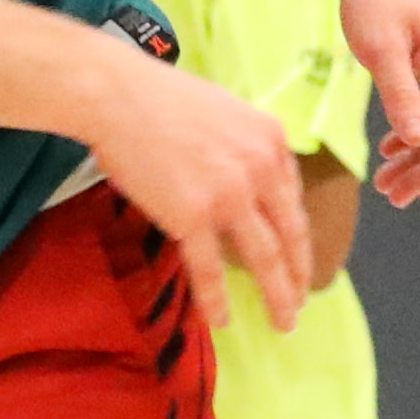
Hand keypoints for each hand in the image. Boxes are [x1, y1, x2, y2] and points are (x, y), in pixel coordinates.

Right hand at [76, 41, 320, 329]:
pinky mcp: (193, 216)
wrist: (117, 95)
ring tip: (284, 323)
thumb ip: (245, 148)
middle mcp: (261, 169)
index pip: (293, 199)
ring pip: (265, 258)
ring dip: (278, 296)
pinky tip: (223, 321)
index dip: (295, 236)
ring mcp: (230, 195)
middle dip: (299, 275)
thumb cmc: (160, 98)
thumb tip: (246, 179)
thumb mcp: (225, 112)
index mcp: (272, 140)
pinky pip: (211, 269)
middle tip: (302, 304)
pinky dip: (218, 299)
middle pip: (291, 235)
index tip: (295, 258)